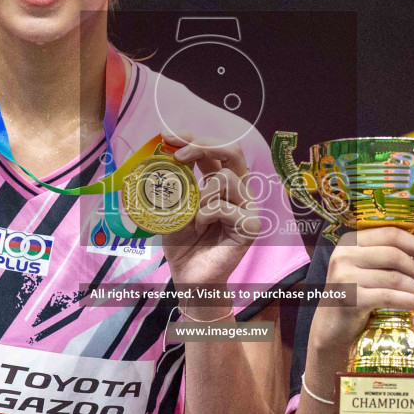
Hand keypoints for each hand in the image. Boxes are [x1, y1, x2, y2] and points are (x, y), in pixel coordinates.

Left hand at [158, 131, 261, 312]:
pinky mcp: (250, 226)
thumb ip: (177, 183)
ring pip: (227, 179)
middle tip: (179, 156)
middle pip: (233, 152)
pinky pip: (225, 207)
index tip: (169, 136)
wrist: (190, 277)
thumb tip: (164, 152)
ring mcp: (248, 208)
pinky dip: (206, 215)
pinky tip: (201, 228)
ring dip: (202, 194)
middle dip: (204, 146)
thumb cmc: (183, 243)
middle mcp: (240, 192)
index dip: (194, 138)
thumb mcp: (175, 207)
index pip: (216, 150)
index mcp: (223, 184)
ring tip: (193, 215)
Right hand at [307, 227, 413, 369]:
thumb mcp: (367, 268)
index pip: (389, 233)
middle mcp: (344, 255)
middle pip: (393, 254)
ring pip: (394, 278)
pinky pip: (390, 297)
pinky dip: (409, 301)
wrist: (330, 326)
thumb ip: (393, 255)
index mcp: (349, 242)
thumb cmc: (354, 293)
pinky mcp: (352, 299)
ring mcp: (346, 278)